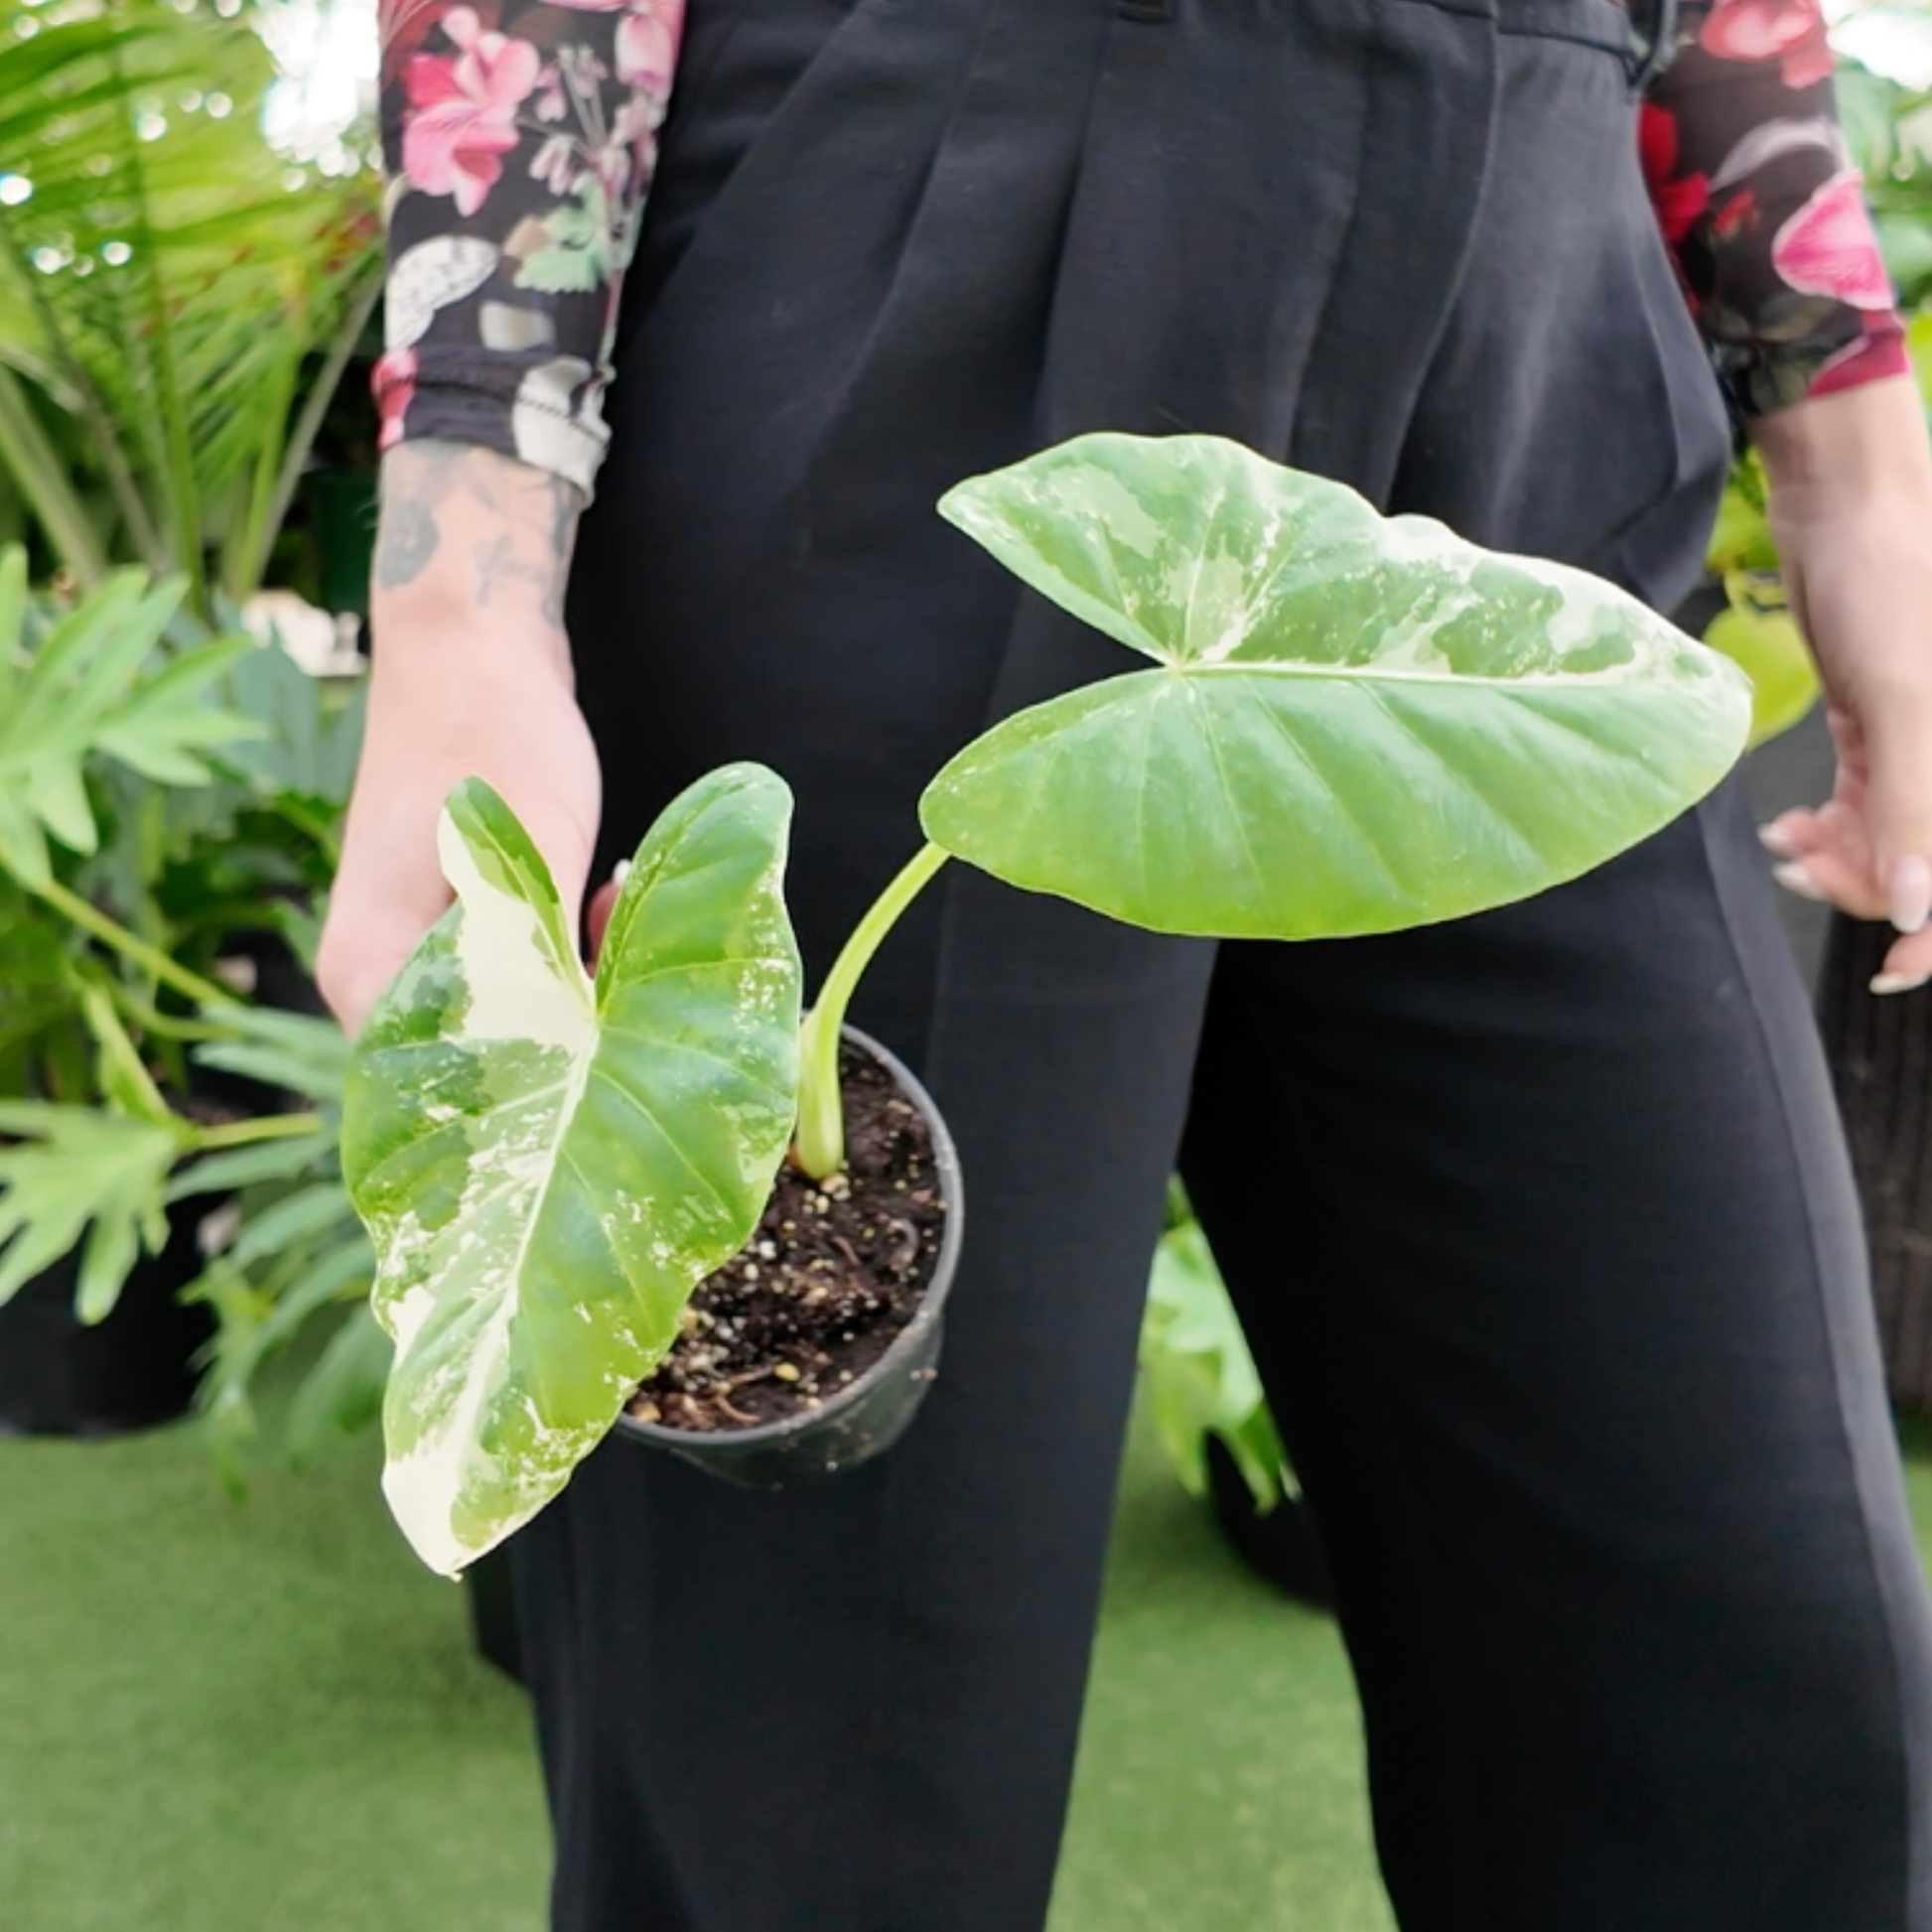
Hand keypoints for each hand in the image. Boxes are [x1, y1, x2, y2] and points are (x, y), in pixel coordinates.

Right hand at [318, 442, 601, 1035]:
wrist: (473, 639)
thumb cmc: (490, 732)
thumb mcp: (531, 853)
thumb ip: (539, 957)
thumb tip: (569, 1049)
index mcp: (367, 971)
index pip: (433, 1093)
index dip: (524, 1098)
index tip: (603, 1074)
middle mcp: (377, 971)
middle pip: (474, 1060)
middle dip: (562, 1046)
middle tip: (638, 1012)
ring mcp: (414, 942)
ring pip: (505, 1012)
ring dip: (577, 991)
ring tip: (628, 939)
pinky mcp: (457, 914)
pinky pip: (517, 966)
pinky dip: (567, 952)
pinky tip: (609, 908)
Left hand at [1750, 378, 1931, 993]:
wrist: (1844, 506)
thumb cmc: (1890, 584)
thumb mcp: (1902, 701)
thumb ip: (1913, 808)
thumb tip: (1918, 909)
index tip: (1887, 965)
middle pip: (1923, 864)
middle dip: (1867, 880)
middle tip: (1805, 864)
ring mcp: (1921, 745)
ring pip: (1887, 842)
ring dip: (1837, 857)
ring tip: (1790, 841)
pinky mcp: (1878, 730)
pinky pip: (1861, 807)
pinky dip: (1825, 827)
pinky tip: (1788, 829)